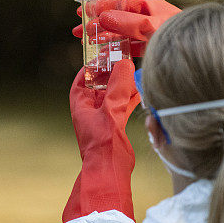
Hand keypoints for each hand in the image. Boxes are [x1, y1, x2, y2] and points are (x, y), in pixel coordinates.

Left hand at [63, 59, 140, 222]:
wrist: (109, 171)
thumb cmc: (103, 144)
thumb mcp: (111, 110)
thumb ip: (118, 86)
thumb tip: (124, 63)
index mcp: (80, 104)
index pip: (84, 77)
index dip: (94, 64)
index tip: (107, 52)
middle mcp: (90, 109)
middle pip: (101, 83)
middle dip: (113, 72)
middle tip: (126, 57)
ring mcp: (103, 117)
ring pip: (114, 94)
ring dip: (124, 84)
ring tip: (137, 70)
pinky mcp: (115, 124)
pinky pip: (123, 105)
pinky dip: (131, 96)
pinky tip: (142, 88)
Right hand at [72, 0, 181, 56]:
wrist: (198, 55)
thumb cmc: (177, 36)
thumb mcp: (150, 26)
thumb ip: (127, 22)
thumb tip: (102, 18)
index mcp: (149, 6)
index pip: (120, 2)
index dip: (101, 5)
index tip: (83, 11)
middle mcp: (148, 18)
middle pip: (117, 18)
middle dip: (96, 23)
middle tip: (77, 31)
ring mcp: (149, 34)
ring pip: (121, 33)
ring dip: (102, 37)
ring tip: (84, 43)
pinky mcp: (151, 49)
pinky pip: (129, 47)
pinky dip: (115, 50)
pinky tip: (103, 55)